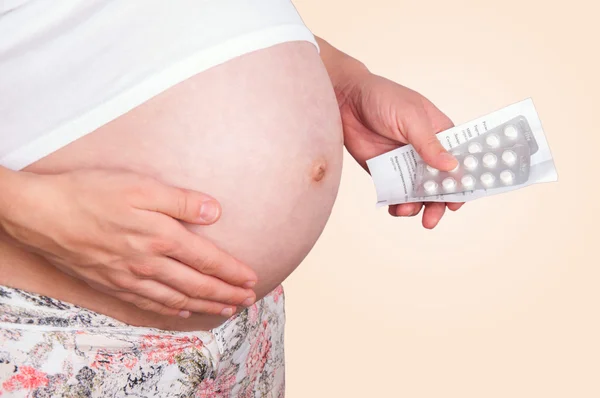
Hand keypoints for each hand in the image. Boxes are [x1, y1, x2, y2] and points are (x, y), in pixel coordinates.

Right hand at [0, 169, 256, 317]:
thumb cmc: (90, 192)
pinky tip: (181, 311)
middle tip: (248, 301)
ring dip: (204, 305)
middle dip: (226, 294)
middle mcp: (149, 262)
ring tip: (225, 310)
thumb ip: (181, 200)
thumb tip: (216, 211)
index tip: (252, 279)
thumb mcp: (140, 185)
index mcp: (160, 236)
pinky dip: (170, 310)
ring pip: (176, 298)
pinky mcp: (111, 283)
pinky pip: (148, 303)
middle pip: (197, 285)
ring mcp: (129, 277)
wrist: (40, 214)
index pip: (207, 260)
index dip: (232, 272)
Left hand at [338, 71, 464, 227]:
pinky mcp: (387, 173)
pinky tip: (395, 209)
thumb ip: (428, 143)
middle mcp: (426, 152)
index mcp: (440, 134)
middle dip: (439, 203)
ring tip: (407, 211)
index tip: (457, 201)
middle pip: (441, 184)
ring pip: (420, 193)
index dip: (463, 182)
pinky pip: (397, 194)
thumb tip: (451, 166)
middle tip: (432, 218)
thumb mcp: (410, 117)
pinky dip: (398, 205)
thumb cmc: (382, 98)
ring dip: (418, 207)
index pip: (460, 161)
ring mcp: (406, 164)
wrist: (344, 101)